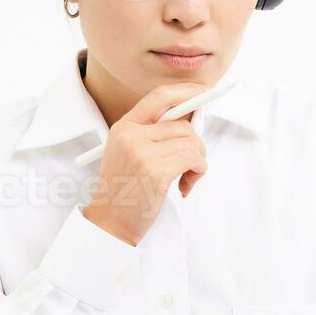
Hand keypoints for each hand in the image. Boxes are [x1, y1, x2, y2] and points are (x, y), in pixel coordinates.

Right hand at [82, 82, 208, 245]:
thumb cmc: (127, 192)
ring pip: (191, 142)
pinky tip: (183, 188)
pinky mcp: (155, 171)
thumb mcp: (132, 154)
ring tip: (184, 180)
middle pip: (182, 124)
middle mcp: (131, 135)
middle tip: (192, 164)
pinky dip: (197, 173)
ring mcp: (142, 152)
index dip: (186, 91)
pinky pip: (194, 159)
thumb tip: (194, 117)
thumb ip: (156, 134)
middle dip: (196, 144)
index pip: (159, 97)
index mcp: (124, 127)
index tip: (204, 91)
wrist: (110, 223)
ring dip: (197, 162)